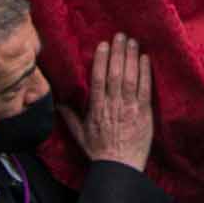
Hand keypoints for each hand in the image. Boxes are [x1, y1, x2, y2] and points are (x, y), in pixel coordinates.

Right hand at [83, 35, 155, 171]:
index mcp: (96, 109)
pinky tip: (145, 59)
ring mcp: (129, 108)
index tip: (103, 44)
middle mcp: (112, 105)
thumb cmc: (99, 152)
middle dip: (118, 53)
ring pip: (130, 78)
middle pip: (115, 74)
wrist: (120, 167)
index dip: (101, 60)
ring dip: (131, 58)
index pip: (98, 79)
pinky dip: (145, 73)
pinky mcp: (144, 113)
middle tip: (121, 35)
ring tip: (133, 41)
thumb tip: (57, 104)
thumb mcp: (80, 135)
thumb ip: (70, 117)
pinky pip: (145, 89)